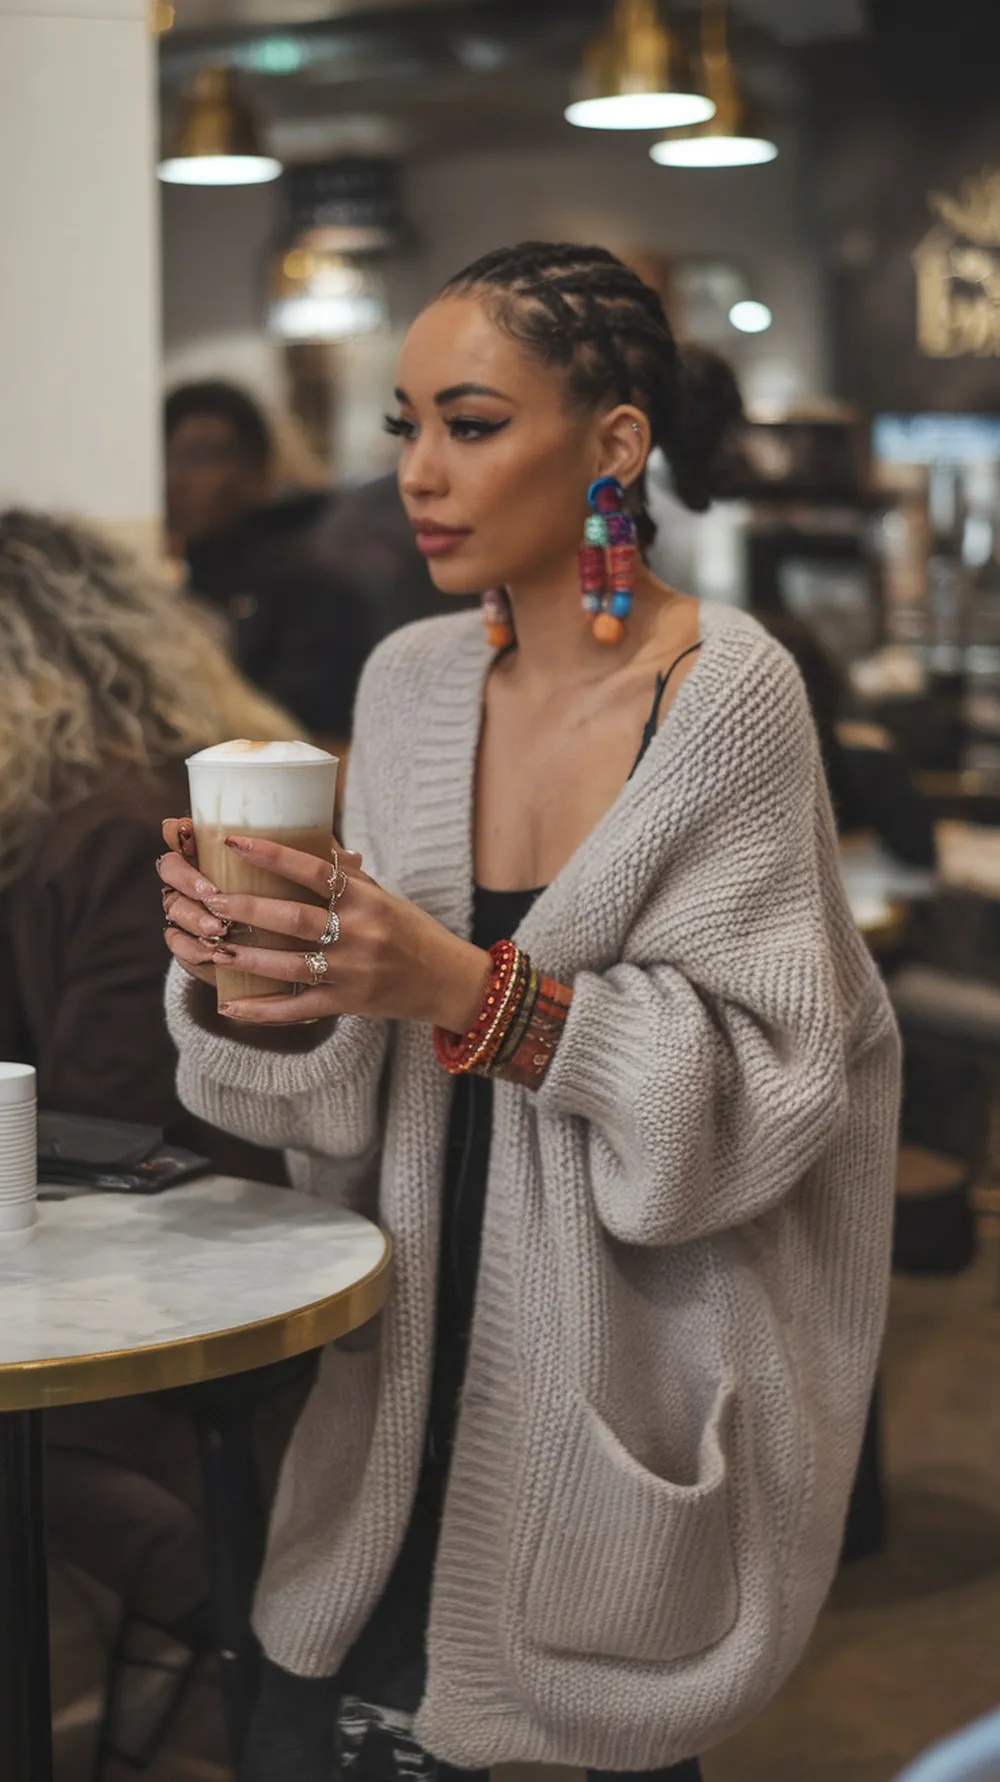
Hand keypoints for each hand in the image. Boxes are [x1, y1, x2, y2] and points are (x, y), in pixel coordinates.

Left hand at [159, 827, 489, 1031]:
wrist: (448, 980)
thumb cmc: (410, 930)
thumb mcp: (383, 896)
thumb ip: (345, 877)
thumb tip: (309, 840)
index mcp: (367, 900)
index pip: (316, 870)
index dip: (274, 856)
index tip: (235, 843)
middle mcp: (360, 934)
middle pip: (295, 919)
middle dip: (248, 910)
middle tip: (211, 899)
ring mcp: (354, 972)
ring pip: (291, 966)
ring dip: (248, 958)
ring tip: (212, 948)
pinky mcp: (350, 1004)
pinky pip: (300, 1009)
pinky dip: (263, 1011)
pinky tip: (230, 1006)